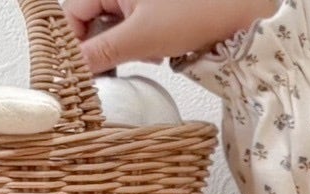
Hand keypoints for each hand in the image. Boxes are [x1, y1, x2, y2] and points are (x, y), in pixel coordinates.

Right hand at [63, 0, 266, 71]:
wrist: (238, 11)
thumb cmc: (194, 13)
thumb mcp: (143, 37)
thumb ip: (104, 52)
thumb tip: (76, 67)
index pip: (71, 13)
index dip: (72, 43)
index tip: (78, 71)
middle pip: (92, 22)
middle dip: (103, 48)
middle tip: (112, 70)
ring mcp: (137, 2)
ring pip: (114, 30)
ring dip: (124, 50)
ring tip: (148, 54)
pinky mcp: (154, 13)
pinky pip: (135, 33)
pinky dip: (143, 47)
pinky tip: (160, 53)